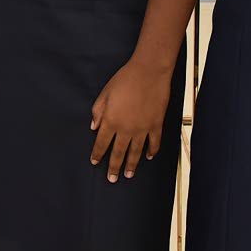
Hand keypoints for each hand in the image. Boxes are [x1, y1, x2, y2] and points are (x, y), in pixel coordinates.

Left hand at [89, 59, 171, 182]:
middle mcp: (126, 128)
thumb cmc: (125, 79)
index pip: (101, 142)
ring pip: (135, 152)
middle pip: (118, 152)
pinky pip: (154, 143)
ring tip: (128, 175)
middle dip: (114, 166)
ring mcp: (142, 128)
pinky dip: (151, 151)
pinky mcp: (156, 125)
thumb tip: (94, 126)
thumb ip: (98, 111)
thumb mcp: (105, 93)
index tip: (95, 162)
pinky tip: (149, 156)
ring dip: (131, 164)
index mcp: (111, 120)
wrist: (149, 72)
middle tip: (111, 178)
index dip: (98, 153)